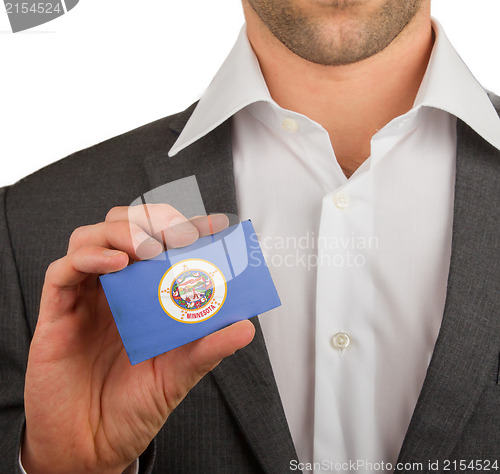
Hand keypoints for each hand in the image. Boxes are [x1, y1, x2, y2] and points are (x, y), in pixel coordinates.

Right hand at [22, 205, 254, 473]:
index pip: (164, 245)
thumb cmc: (134, 405)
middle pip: (125, 228)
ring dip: (122, 231)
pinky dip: (88, 258)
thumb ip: (208, 348)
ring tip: (148, 248)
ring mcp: (86, 297)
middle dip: (153, 220)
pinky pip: (63, 271)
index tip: (215, 224)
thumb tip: (246, 327)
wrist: (92, 445)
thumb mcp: (179, 374)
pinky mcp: (57, 312)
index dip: (188, 228)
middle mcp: (116, 289)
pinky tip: (116, 264)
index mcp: (146, 296)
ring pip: (91, 237)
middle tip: (179, 233)